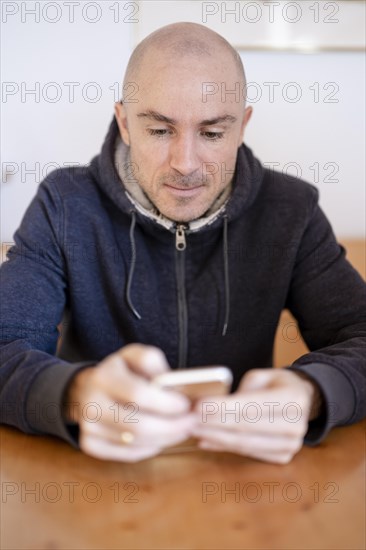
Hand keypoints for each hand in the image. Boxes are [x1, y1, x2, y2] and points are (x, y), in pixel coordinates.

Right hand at [63, 344, 196, 461]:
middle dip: (172, 427)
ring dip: (165, 438)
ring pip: (136, 442)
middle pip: (138, 425)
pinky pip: (128, 454)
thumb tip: (172, 386)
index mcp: (103, 377)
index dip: (166, 403)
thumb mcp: (135, 355)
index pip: (138, 395)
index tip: (186, 404)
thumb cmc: (121, 371)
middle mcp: (91, 404)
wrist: (88, 388)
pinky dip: (150, 448)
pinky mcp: (90, 445)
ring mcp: (88, 427)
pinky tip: (162, 438)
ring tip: (182, 429)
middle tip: (192, 422)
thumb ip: (153, 363)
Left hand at [191, 369, 318, 463]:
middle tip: (188, 419)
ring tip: (193, 429)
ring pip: (244, 444)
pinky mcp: (282, 457)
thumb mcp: (261, 376)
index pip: (253, 406)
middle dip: (213, 424)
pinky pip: (246, 453)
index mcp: (294, 399)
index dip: (224, 408)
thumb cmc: (276, 385)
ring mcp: (291, 445)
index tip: (198, 406)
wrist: (303, 401)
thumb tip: (209, 406)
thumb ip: (240, 391)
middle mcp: (297, 425)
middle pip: (246, 428)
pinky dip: (223, 446)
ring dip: (214, 437)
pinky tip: (205, 440)